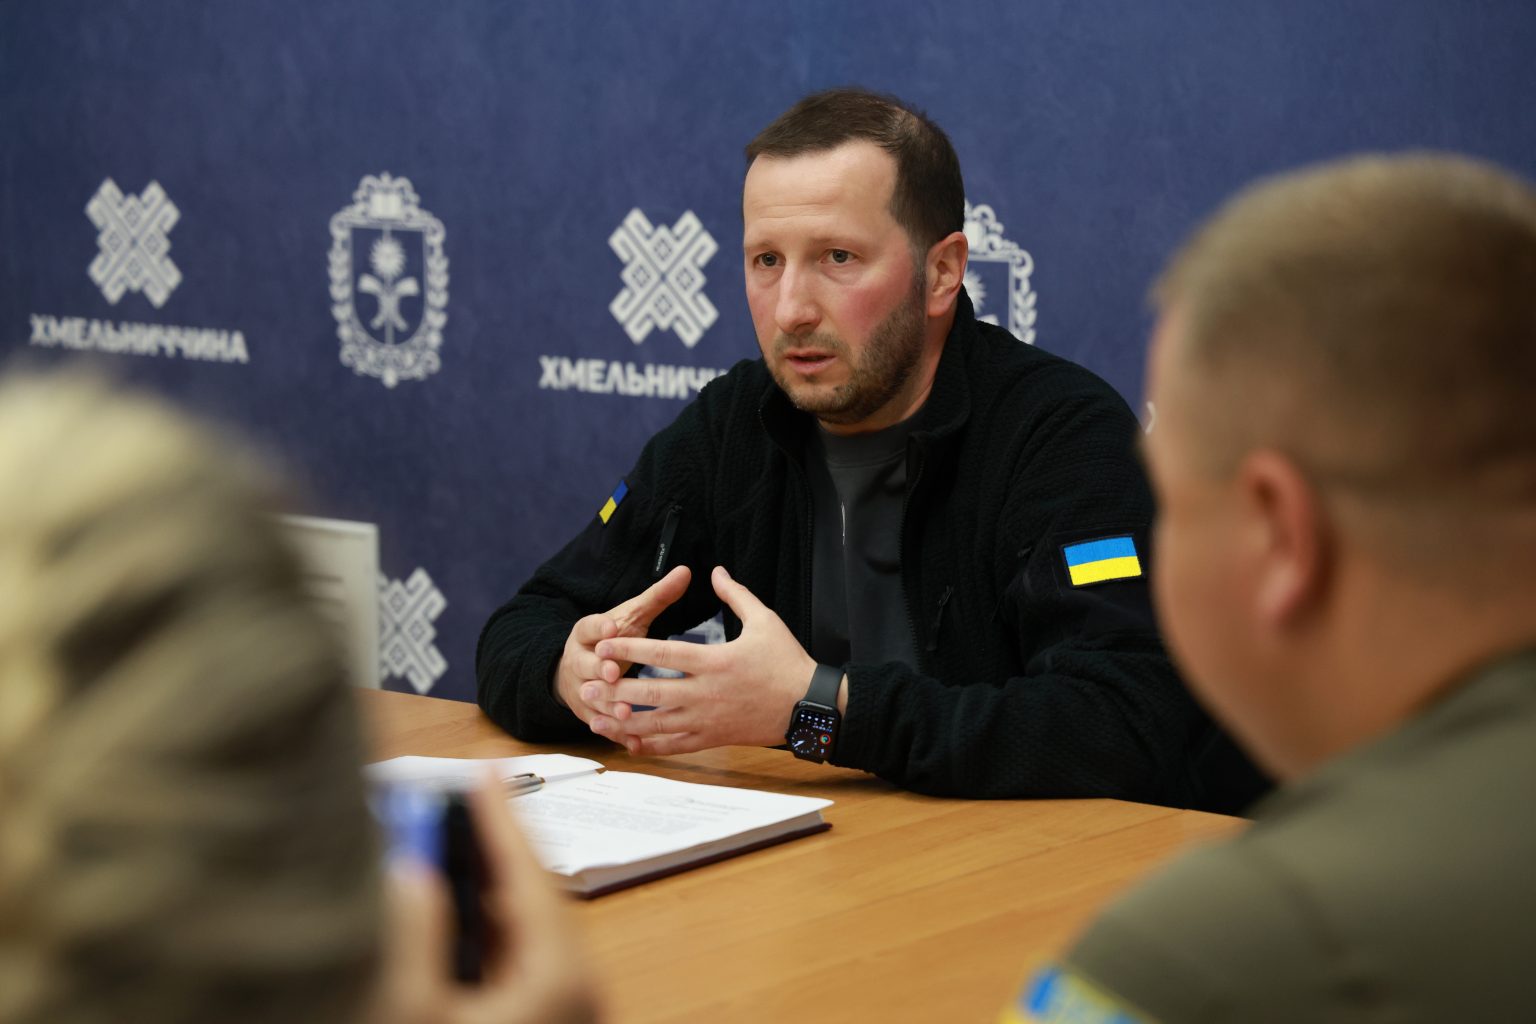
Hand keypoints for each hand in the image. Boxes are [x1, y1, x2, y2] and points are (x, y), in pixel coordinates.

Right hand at [371, 775, 601, 1023]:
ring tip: (446, 838)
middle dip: (491, 843)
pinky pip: (521, 954)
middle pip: (532, 892)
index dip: (501, 816)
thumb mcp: (418, 1014)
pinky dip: (488, 923)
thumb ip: (414, 940)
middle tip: (456, 796)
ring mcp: (568, 1001)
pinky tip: (456, 905)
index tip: (486, 768)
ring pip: (526, 923)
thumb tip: (409, 874)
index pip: (527, 873)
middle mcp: (577, 982)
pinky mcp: (549, 1014)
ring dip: (486, 883)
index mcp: (560, 973)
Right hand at [554, 565, 690, 726]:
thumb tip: (686, 571)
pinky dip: (616, 734)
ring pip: (591, 699)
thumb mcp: (631, 616)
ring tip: (626, 713)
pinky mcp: (589, 714)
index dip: (600, 628)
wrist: (580, 669)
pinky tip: (633, 743)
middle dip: (598, 670)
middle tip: (614, 674)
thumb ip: (657, 597)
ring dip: (607, 706)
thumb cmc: (615, 639)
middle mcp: (579, 661)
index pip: (589, 626)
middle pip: (585, 665)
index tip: (612, 628)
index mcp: (587, 633)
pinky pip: (601, 725)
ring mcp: (581, 689)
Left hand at [580, 566, 817, 755]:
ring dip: (623, 720)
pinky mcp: (712, 739)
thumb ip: (736, 595)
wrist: (808, 706)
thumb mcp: (765, 620)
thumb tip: (715, 571)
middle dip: (613, 689)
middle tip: (585, 684)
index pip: (662, 653)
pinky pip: (674, 746)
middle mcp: (705, 693)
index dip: (629, 647)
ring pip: (656, 724)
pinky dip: (648, 745)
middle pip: (649, 692)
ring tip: (595, 716)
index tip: (603, 643)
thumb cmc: (787, 661)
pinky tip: (628, 741)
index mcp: (714, 661)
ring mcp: (707, 720)